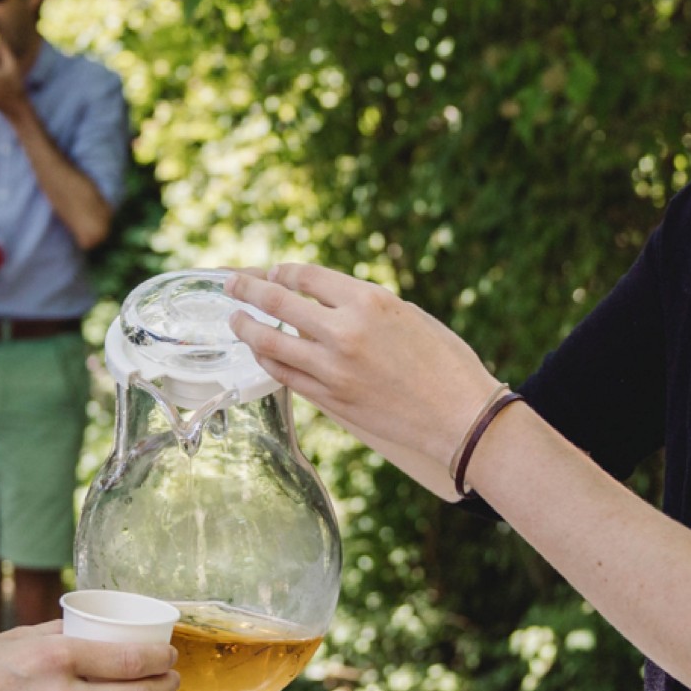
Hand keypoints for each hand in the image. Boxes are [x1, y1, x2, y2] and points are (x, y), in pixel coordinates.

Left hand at [226, 264, 497, 469]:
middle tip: (230, 285)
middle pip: (277, 303)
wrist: (460, 417)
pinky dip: (268, 361)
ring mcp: (332, 368)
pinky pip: (285, 375)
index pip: (307, 276)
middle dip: (247, 290)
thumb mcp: (407, 315)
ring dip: (246, 329)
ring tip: (235, 320)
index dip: (282, 272)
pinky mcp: (329, 399)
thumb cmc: (445, 363)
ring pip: (270, 343)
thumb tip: (325, 302)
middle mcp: (345, 331)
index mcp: (369, 301)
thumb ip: (363, 307)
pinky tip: (261, 353)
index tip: (272, 273)